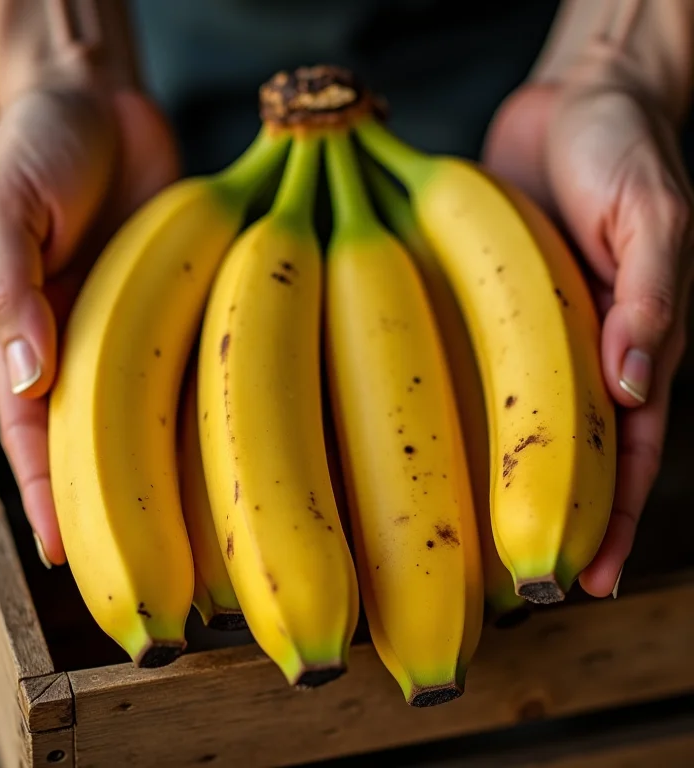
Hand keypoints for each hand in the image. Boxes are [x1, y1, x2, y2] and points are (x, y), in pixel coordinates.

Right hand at [0, 82, 179, 564]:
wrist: (107, 105)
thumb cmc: (42, 148)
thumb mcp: (4, 206)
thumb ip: (9, 289)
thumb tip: (24, 376)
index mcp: (38, 340)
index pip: (36, 440)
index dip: (53, 501)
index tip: (76, 562)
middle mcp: (97, 352)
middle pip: (106, 450)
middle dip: (124, 509)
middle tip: (157, 573)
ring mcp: (151, 337)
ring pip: (163, 422)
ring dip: (182, 475)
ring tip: (212, 537)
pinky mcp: (199, 309)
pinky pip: (210, 368)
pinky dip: (224, 408)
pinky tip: (248, 449)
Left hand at [482, 57, 693, 597]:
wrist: (575, 102)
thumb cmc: (628, 150)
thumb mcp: (658, 213)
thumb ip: (654, 296)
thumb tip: (637, 386)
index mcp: (631, 345)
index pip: (630, 453)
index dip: (612, 519)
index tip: (584, 580)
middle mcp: (575, 353)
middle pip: (568, 458)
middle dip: (552, 522)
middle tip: (523, 588)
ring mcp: (525, 336)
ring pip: (513, 425)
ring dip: (496, 483)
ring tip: (466, 541)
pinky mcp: (481, 308)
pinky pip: (470, 368)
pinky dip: (457, 411)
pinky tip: (430, 449)